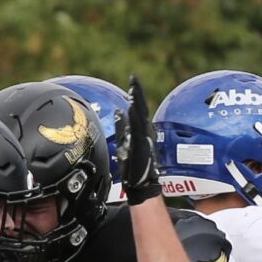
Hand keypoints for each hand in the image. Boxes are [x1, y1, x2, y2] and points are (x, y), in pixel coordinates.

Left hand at [120, 75, 161, 204]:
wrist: (141, 184)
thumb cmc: (133, 167)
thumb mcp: (124, 142)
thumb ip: (122, 127)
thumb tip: (117, 112)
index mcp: (140, 130)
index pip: (138, 108)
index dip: (135, 95)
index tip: (132, 81)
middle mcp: (144, 131)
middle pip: (141, 108)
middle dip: (137, 93)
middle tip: (133, 78)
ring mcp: (143, 137)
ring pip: (141, 115)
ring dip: (137, 100)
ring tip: (133, 87)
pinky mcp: (140, 144)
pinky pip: (138, 127)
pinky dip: (135, 116)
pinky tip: (132, 107)